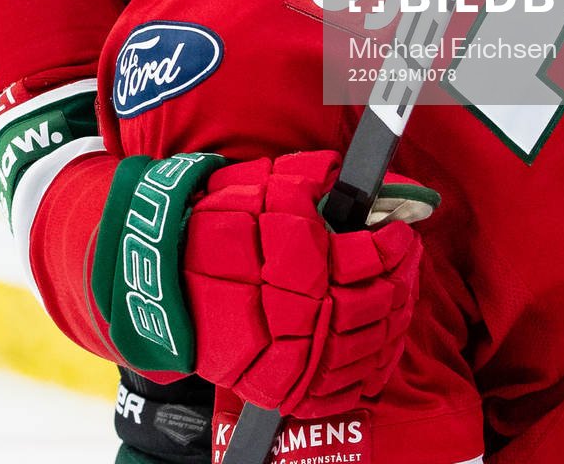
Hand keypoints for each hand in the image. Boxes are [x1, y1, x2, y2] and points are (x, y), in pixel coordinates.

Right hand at [91, 151, 432, 420]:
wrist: (160, 276)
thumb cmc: (215, 224)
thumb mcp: (267, 184)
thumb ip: (322, 176)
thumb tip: (370, 178)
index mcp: (301, 260)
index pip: (374, 257)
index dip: (397, 244)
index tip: (400, 234)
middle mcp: (301, 311)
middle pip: (379, 303)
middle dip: (401, 279)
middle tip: (403, 262)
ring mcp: (294, 356)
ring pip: (370, 347)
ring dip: (393, 320)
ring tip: (392, 297)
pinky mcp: (284, 386)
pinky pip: (345, 387)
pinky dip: (370, 367)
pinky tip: (374, 343)